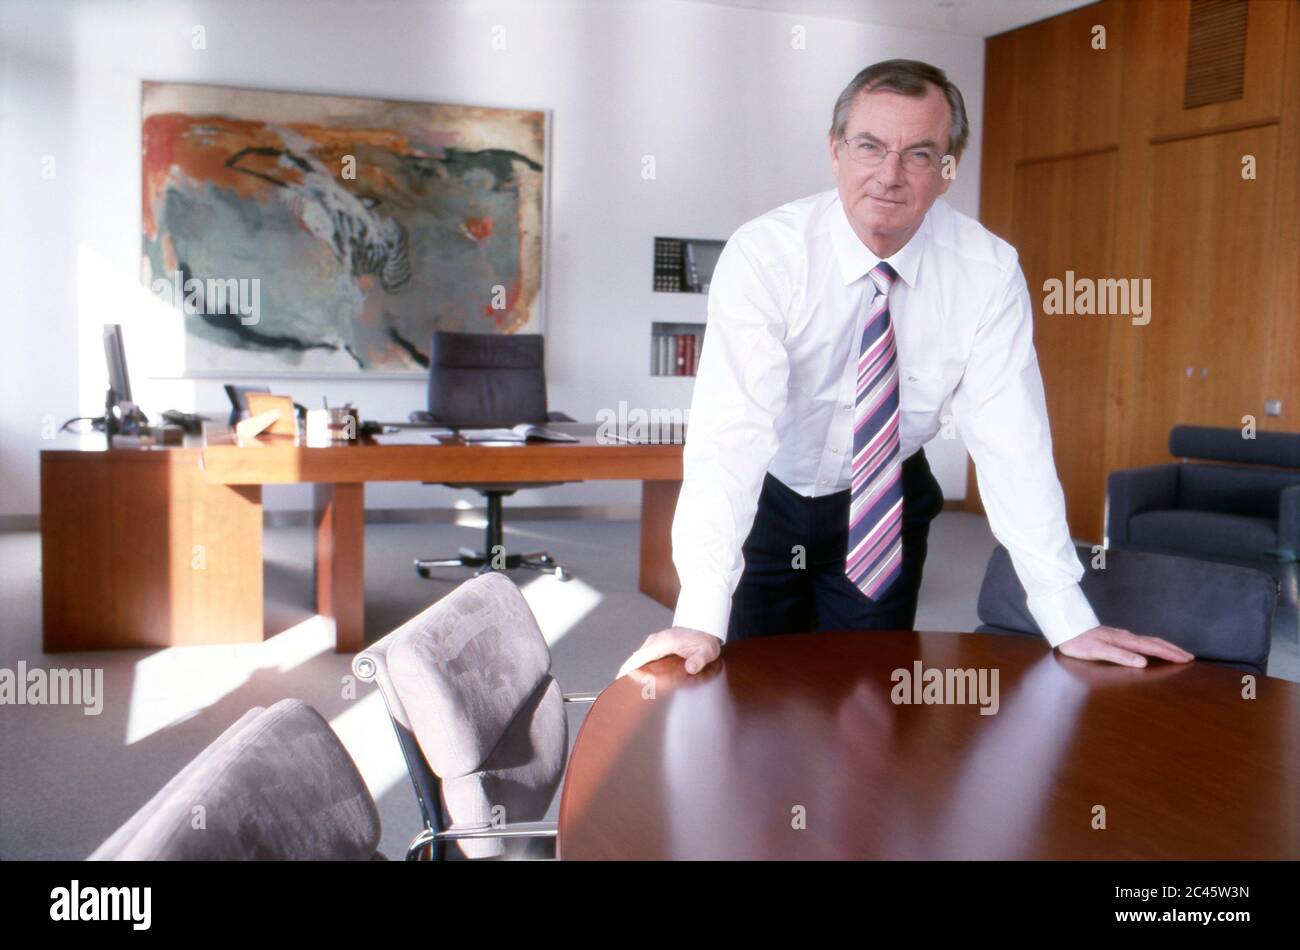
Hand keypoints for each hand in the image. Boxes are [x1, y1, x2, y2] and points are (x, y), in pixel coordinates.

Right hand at [617, 627, 721, 677]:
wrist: (705, 629)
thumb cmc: (705, 642)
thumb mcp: (707, 652)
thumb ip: (699, 660)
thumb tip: (691, 667)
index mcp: (665, 642)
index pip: (643, 655)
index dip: (631, 666)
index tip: (619, 677)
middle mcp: (657, 640)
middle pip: (637, 657)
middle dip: (627, 670)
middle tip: (618, 687)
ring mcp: (655, 641)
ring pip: (638, 656)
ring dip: (631, 668)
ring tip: (623, 685)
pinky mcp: (656, 645)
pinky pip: (643, 655)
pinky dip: (636, 664)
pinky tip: (634, 676)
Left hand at [1056, 625, 1194, 667]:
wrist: (1065, 628)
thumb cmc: (1078, 642)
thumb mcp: (1098, 651)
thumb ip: (1120, 656)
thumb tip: (1143, 663)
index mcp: (1124, 641)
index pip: (1153, 648)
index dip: (1170, 654)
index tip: (1186, 659)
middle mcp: (1125, 637)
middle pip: (1154, 642)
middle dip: (1172, 649)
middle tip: (1188, 656)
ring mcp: (1120, 636)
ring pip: (1148, 641)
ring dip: (1163, 647)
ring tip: (1174, 652)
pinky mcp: (1114, 637)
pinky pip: (1139, 641)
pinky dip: (1151, 645)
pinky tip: (1148, 648)